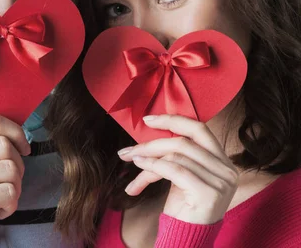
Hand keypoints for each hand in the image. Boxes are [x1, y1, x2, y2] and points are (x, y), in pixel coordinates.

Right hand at [0, 112, 30, 247]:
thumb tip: (14, 133)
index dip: (15, 131)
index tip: (23, 148)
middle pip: (5, 145)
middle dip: (19, 165)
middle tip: (10, 182)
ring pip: (11, 169)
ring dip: (16, 188)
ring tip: (2, 199)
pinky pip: (10, 193)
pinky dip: (11, 205)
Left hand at [117, 114, 238, 224]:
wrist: (189, 239)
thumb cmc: (183, 208)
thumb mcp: (180, 175)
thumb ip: (174, 154)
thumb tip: (147, 135)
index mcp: (222, 160)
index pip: (199, 129)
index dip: (173, 120)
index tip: (147, 120)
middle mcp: (226, 169)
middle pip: (185, 141)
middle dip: (153, 142)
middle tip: (130, 149)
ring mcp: (221, 182)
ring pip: (176, 155)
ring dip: (147, 158)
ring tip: (131, 163)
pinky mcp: (209, 193)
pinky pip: (174, 170)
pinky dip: (153, 166)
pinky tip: (139, 169)